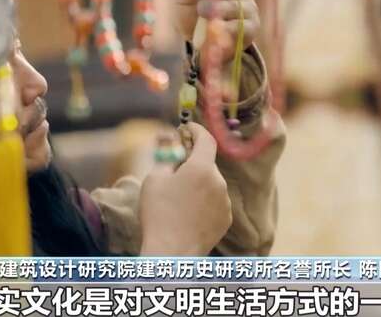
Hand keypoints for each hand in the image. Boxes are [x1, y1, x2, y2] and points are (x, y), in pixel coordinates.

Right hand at [139, 123, 232, 254]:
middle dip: (192, 162)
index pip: (206, 139)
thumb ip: (165, 154)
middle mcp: (219, 182)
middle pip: (206, 163)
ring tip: (178, 198)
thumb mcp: (155, 179)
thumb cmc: (159, 214)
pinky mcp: (226, 218)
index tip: (187, 127)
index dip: (197, 129)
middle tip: (173, 169)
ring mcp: (225, 202)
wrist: (172, 253)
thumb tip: (167, 135)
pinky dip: (204, 200)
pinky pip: (216, 201)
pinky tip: (188, 213)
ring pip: (211, 183)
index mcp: (201, 168)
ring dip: (198, 183)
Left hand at [175, 0, 259, 60]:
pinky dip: (224, 29)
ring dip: (216, 9)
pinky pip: (239, 26)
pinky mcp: (251, 28)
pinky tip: (212, 31)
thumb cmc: (193, 15)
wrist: (200, 45)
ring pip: (234, 6)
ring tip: (203, 13)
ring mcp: (249, 8)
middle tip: (200, 0)